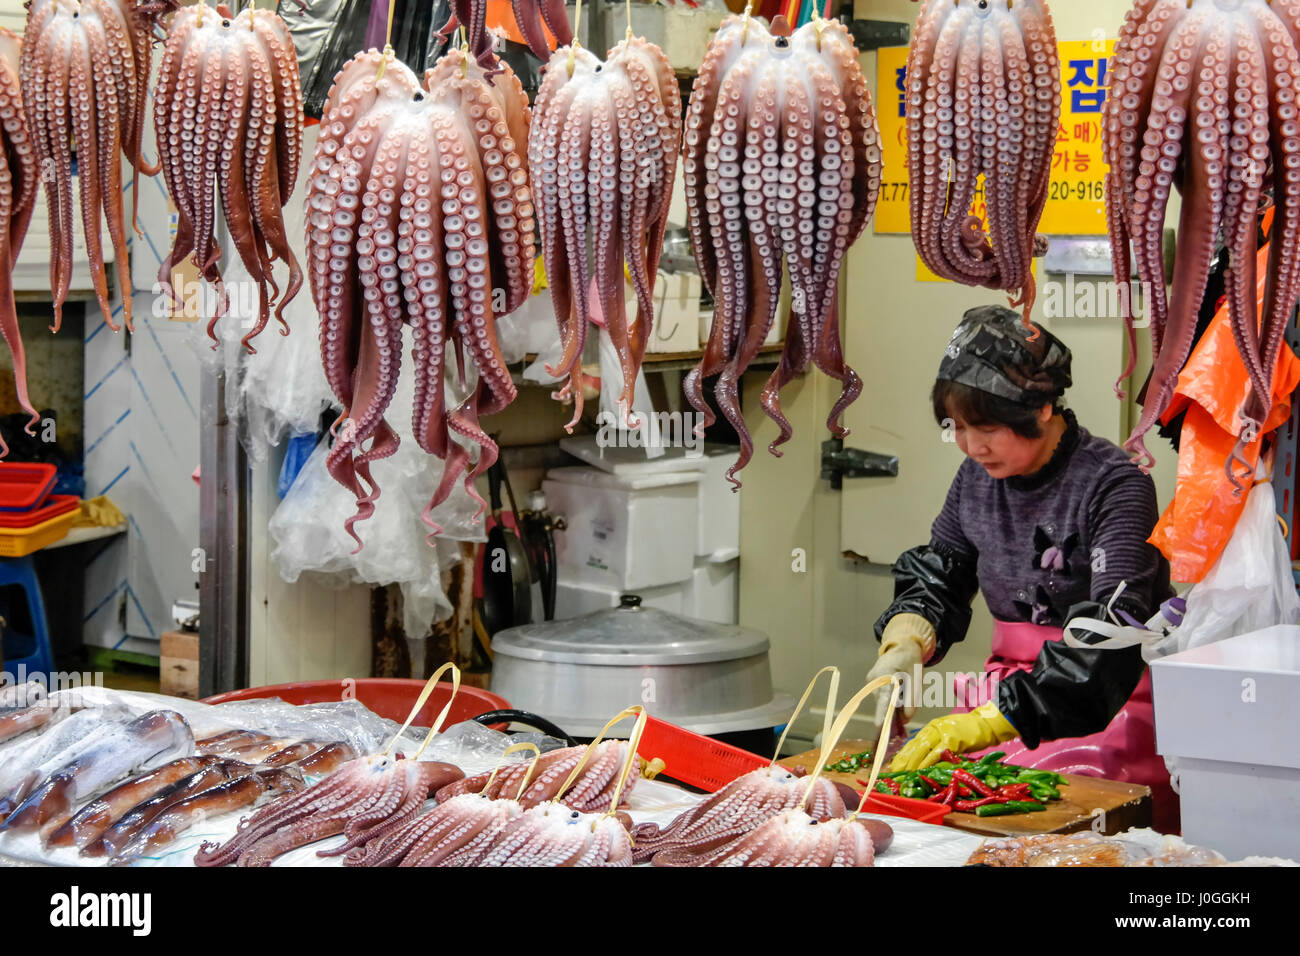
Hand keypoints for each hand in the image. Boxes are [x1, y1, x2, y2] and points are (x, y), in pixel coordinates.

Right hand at [867, 614, 934, 729]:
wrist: (902, 645)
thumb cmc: (911, 660)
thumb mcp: (916, 679)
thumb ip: (912, 699)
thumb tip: (905, 720)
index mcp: (885, 673)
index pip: (884, 697)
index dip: (883, 713)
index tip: (881, 727)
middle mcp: (874, 679)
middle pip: (884, 703)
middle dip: (895, 712)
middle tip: (907, 715)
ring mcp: (871, 682)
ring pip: (884, 702)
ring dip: (895, 705)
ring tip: (906, 692)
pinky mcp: (873, 684)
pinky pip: (883, 698)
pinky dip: (893, 700)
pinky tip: (901, 692)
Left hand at [888, 702, 1019, 771]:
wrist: (988, 723)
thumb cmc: (972, 731)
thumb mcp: (951, 734)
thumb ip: (939, 744)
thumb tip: (927, 759)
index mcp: (933, 727)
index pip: (914, 741)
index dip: (904, 753)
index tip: (895, 764)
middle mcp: (934, 728)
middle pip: (914, 745)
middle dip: (903, 759)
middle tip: (894, 771)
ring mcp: (942, 733)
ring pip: (922, 749)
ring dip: (911, 763)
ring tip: (903, 773)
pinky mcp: (952, 740)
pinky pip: (936, 753)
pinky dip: (927, 763)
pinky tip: (920, 770)